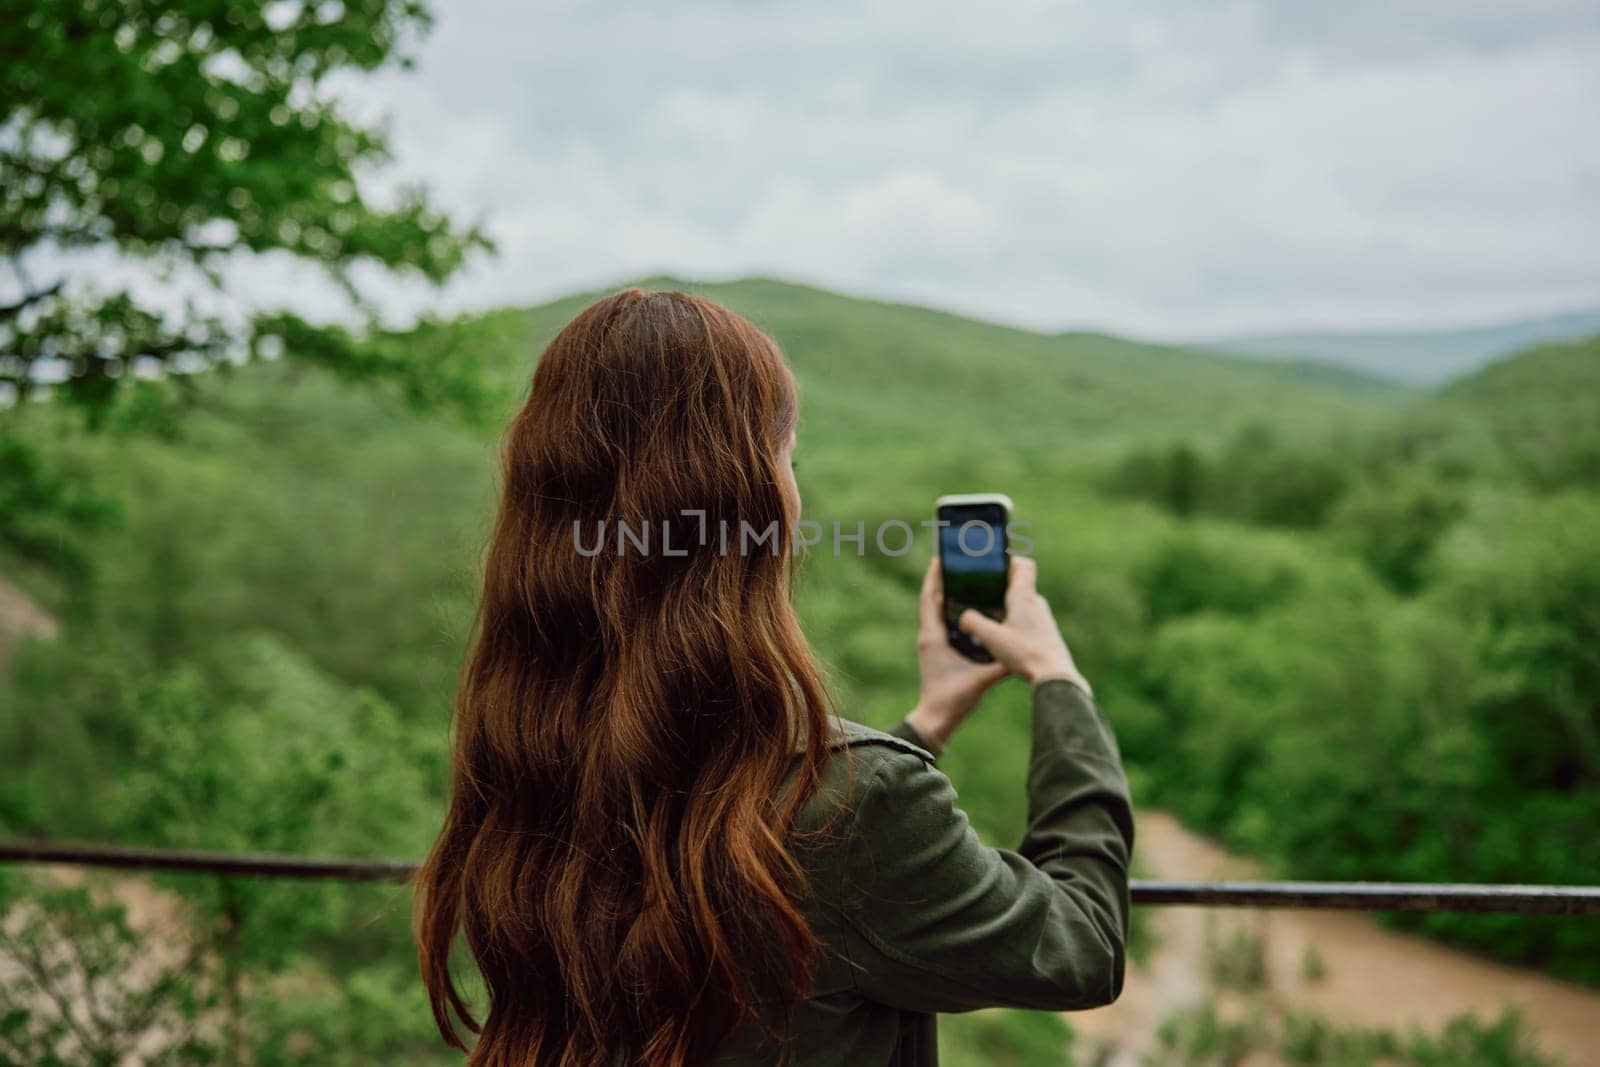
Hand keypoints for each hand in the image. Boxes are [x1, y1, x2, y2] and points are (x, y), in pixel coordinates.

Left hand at [906, 557, 1007, 753]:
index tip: (940, 559)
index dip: (933, 578)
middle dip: (943, 582)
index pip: (929, 599)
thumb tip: (1022, 651)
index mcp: (932, 637)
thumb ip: (1000, 666)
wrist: (937, 720)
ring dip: (947, 596)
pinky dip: (952, 613)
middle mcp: (929, 637)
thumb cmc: (952, 699)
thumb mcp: (980, 680)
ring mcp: (932, 644)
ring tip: (966, 581)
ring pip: (937, 612)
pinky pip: (943, 624)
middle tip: (958, 565)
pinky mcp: (938, 651)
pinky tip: (969, 609)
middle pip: (932, 600)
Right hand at [957, 556, 1090, 692]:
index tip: (992, 568)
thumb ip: (972, 622)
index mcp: (1024, 597)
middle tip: (981, 596)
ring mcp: (1043, 618)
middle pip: (1020, 584)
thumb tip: (963, 617)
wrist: (1055, 675)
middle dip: (1000, 588)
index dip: (1009, 561)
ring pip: (1023, 604)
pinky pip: (1028, 620)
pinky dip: (1015, 622)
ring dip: (1007, 607)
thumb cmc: (1025, 653)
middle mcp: (1036, 603)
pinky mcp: (1046, 633)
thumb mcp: (991, 638)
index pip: (1024, 565)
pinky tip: (1003, 639)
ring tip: (988, 620)